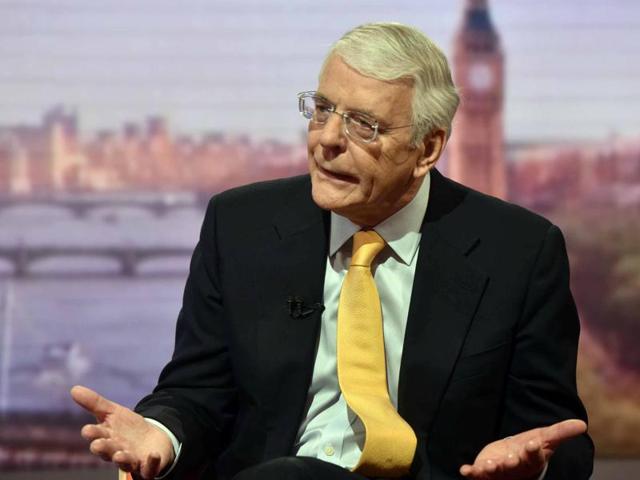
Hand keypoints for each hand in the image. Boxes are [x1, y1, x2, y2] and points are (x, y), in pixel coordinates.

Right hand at [71, 385, 174, 478]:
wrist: (152, 440)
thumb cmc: (127, 428)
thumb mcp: (113, 412)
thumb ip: (94, 403)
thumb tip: (74, 389)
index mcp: (106, 438)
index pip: (97, 436)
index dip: (92, 434)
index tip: (87, 430)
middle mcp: (116, 452)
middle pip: (108, 452)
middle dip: (103, 449)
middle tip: (97, 445)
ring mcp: (133, 460)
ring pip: (125, 463)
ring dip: (122, 459)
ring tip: (119, 456)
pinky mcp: (149, 466)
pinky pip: (150, 468)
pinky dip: (152, 463)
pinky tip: (153, 455)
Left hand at [459, 419, 586, 479]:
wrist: (512, 458)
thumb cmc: (530, 449)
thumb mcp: (546, 438)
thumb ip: (561, 432)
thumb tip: (582, 424)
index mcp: (532, 458)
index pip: (535, 455)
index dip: (533, 451)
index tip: (532, 444)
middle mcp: (516, 467)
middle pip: (515, 465)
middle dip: (512, 463)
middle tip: (510, 459)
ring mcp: (500, 471)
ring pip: (496, 471)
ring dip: (492, 469)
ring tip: (488, 466)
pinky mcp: (484, 471)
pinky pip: (477, 473)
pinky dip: (471, 472)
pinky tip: (465, 470)